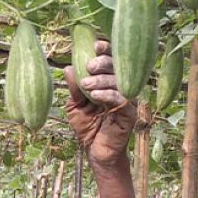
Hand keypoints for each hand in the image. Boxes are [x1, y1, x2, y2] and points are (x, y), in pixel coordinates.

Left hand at [64, 39, 137, 164]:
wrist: (96, 152)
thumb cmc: (88, 127)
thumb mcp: (75, 106)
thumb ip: (74, 88)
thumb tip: (68, 68)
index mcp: (110, 82)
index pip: (112, 61)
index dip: (107, 50)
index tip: (95, 45)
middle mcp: (122, 88)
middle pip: (119, 66)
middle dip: (104, 63)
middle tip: (89, 66)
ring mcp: (127, 100)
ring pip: (120, 81)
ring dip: (102, 80)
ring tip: (86, 85)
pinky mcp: (130, 114)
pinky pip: (121, 99)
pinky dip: (108, 94)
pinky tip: (95, 95)